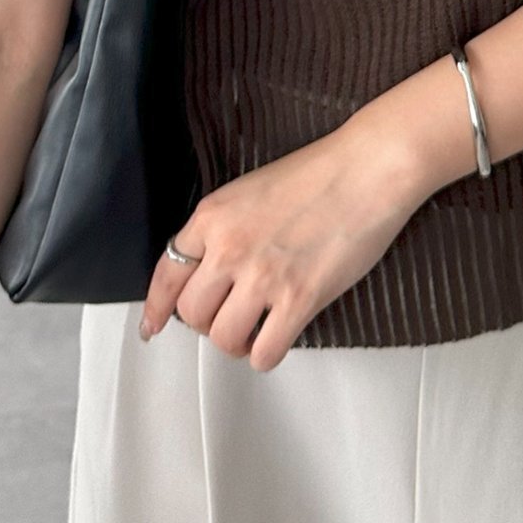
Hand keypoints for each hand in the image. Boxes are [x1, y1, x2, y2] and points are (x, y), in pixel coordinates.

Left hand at [139, 121, 425, 370]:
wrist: (368, 169)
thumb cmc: (321, 174)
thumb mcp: (250, 190)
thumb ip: (223, 228)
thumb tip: (211, 271)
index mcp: (213, 217)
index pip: (166, 275)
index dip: (157, 309)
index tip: (154, 326)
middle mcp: (230, 248)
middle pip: (192, 314)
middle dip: (207, 323)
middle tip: (229, 317)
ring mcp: (263, 276)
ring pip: (223, 339)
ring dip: (237, 343)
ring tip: (255, 330)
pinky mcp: (299, 298)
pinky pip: (264, 352)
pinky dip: (267, 354)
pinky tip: (279, 336)